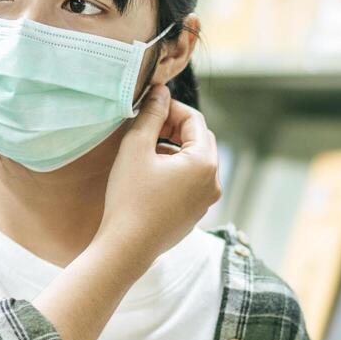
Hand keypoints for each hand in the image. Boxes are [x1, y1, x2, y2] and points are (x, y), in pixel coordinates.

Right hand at [97, 85, 220, 267]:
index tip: (148, 108)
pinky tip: (150, 175)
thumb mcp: (136, 147)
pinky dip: (175, 170)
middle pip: (199, 139)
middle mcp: (214, 182)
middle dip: (175, 127)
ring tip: (145, 150)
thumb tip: (160, 91)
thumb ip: (151, 114)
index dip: (171, 108)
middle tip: (147, 126)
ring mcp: (206, 201)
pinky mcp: (195, 214)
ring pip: (195, 161)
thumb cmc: (130, 197)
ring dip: (174, 148)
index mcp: (205, 162)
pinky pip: (191, 182)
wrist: (126, 248)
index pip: (194, 120)